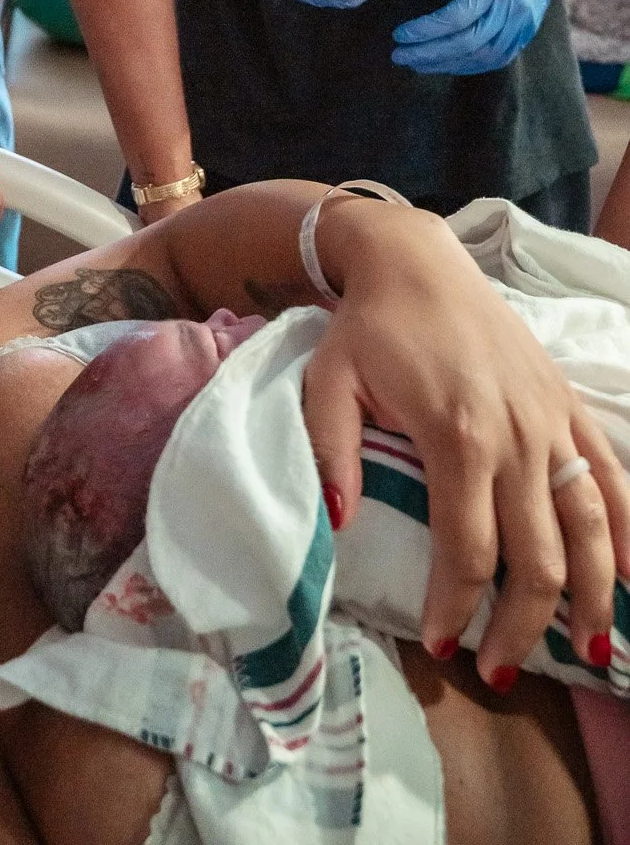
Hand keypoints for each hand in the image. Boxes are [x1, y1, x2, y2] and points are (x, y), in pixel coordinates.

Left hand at [303, 198, 629, 681]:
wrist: (415, 259)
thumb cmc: (368, 327)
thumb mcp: (328, 384)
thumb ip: (332, 454)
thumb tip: (340, 525)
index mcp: (457, 435)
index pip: (468, 550)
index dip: (457, 608)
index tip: (440, 645)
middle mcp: (517, 435)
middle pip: (537, 557)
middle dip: (521, 626)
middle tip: (499, 669)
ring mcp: (552, 421)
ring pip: (590, 528)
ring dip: (592, 595)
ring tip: (585, 650)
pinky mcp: (570, 404)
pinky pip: (614, 475)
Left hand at [392, 0, 574, 75]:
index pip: (456, 18)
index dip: (425, 30)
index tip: (399, 34)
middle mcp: (515, 8)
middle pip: (469, 43)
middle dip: (431, 53)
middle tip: (399, 55)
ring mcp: (525, 23)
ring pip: (484, 56)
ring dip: (448, 64)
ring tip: (417, 63)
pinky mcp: (528, 30)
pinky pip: (499, 57)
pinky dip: (471, 65)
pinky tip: (446, 63)